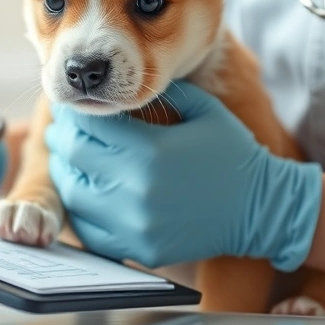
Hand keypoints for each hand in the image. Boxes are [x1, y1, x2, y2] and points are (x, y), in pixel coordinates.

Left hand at [45, 81, 322, 270]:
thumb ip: (160, 90)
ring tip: (67, 157)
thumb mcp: (203, 108)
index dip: (75, 111)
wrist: (263, 210)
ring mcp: (135, 223)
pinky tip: (82, 194)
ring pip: (73, 194)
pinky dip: (78, 211)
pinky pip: (89, 231)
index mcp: (150, 149)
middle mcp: (136, 188)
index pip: (91, 124)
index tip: (72, 105)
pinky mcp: (139, 248)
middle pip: (73, 155)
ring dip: (64, 171)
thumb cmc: (232, 153)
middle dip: (62, 137)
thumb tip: (121, 76)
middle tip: (61, 128)